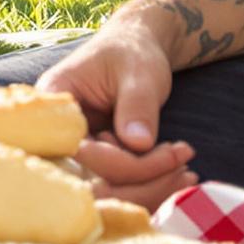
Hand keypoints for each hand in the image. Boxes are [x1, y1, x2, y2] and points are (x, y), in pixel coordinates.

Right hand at [37, 23, 198, 208]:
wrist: (135, 50)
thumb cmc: (132, 52)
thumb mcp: (139, 72)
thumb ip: (136, 105)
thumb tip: (138, 144)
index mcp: (56, 105)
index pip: (80, 152)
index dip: (123, 163)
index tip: (170, 153)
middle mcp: (58, 135)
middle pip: (89, 183)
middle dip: (142, 184)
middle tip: (185, 167)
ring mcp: (76, 153)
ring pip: (106, 192)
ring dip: (151, 189)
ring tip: (187, 169)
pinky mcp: (96, 163)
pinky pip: (118, 187)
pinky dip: (151, 187)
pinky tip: (178, 173)